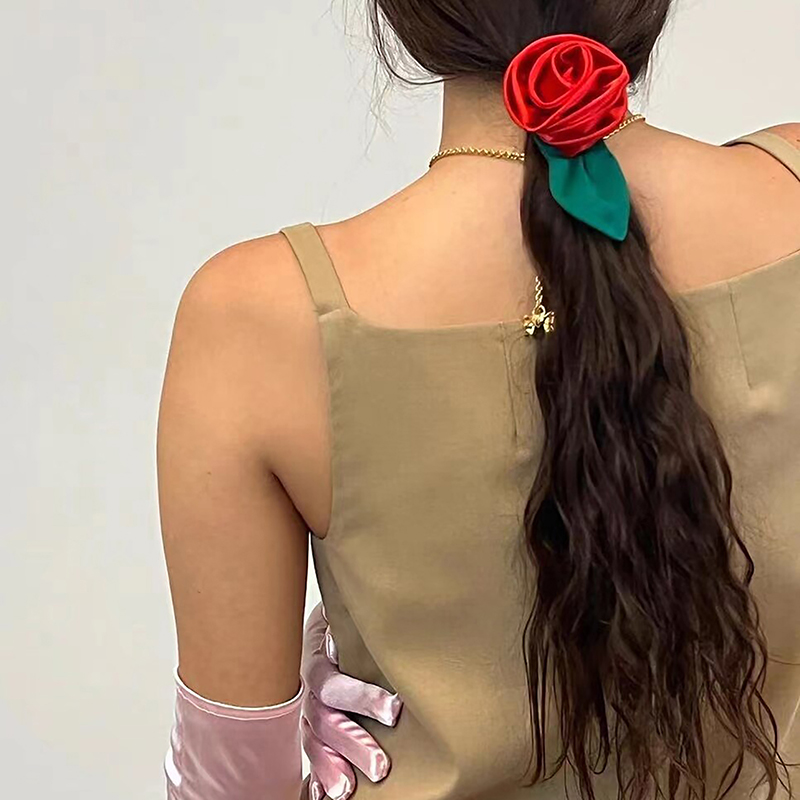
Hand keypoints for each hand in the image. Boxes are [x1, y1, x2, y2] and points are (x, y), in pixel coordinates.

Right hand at [301, 602, 402, 799]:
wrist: (333, 622)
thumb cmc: (347, 619)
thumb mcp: (345, 612)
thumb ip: (346, 624)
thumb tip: (339, 637)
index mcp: (316, 656)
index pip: (331, 682)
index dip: (359, 697)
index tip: (394, 711)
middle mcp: (309, 687)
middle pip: (323, 719)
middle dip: (352, 742)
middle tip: (380, 764)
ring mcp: (310, 711)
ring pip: (315, 741)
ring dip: (330, 766)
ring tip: (347, 789)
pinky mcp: (315, 730)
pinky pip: (312, 755)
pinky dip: (316, 778)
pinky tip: (323, 796)